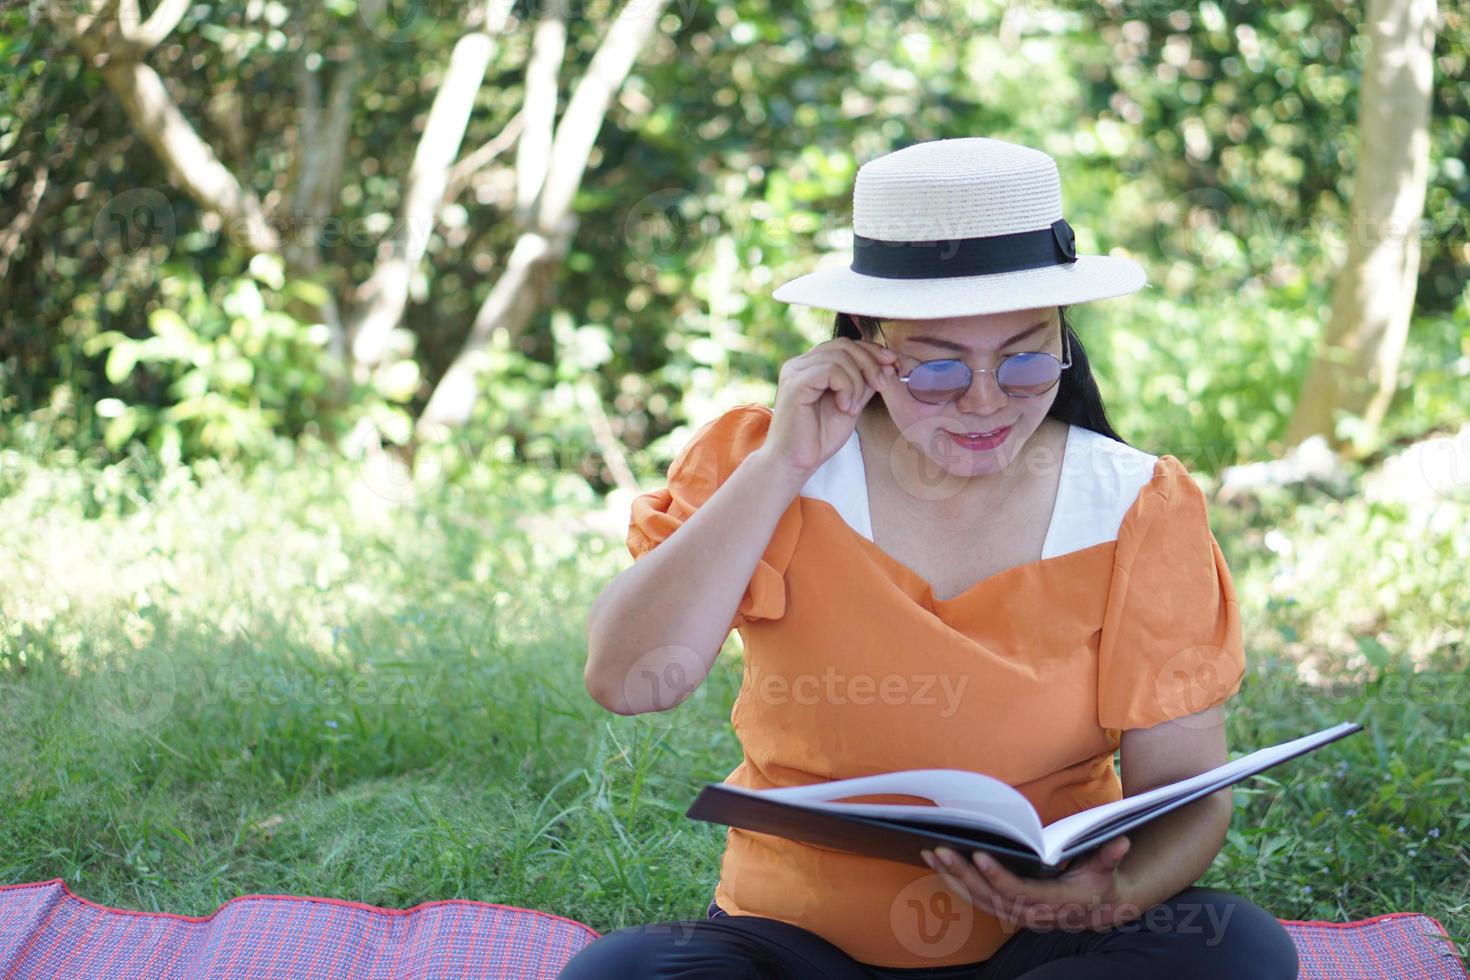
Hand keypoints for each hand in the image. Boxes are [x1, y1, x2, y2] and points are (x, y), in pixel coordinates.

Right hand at [756, 337, 899, 477]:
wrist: (795, 463)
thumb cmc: (818, 438)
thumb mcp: (851, 405)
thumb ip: (864, 384)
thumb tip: (887, 364)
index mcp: (811, 366)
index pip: (845, 344)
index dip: (871, 350)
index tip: (892, 364)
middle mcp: (800, 364)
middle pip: (844, 345)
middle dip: (870, 362)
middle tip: (882, 385)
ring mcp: (795, 372)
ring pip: (839, 356)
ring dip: (857, 381)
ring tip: (853, 407)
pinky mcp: (795, 384)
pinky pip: (830, 370)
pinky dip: (846, 386)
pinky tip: (844, 407)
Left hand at [921, 837, 1136, 932]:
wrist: (1096, 910)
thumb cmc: (1098, 884)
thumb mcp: (1106, 871)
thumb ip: (1109, 857)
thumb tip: (1121, 842)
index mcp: (1051, 904)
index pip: (1019, 892)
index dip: (998, 876)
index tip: (979, 855)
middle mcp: (1029, 913)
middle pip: (989, 896)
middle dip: (963, 873)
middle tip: (940, 848)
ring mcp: (1014, 914)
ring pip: (977, 899)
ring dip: (952, 877)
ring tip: (930, 852)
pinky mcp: (1004, 909)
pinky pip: (975, 898)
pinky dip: (955, 882)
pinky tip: (938, 864)